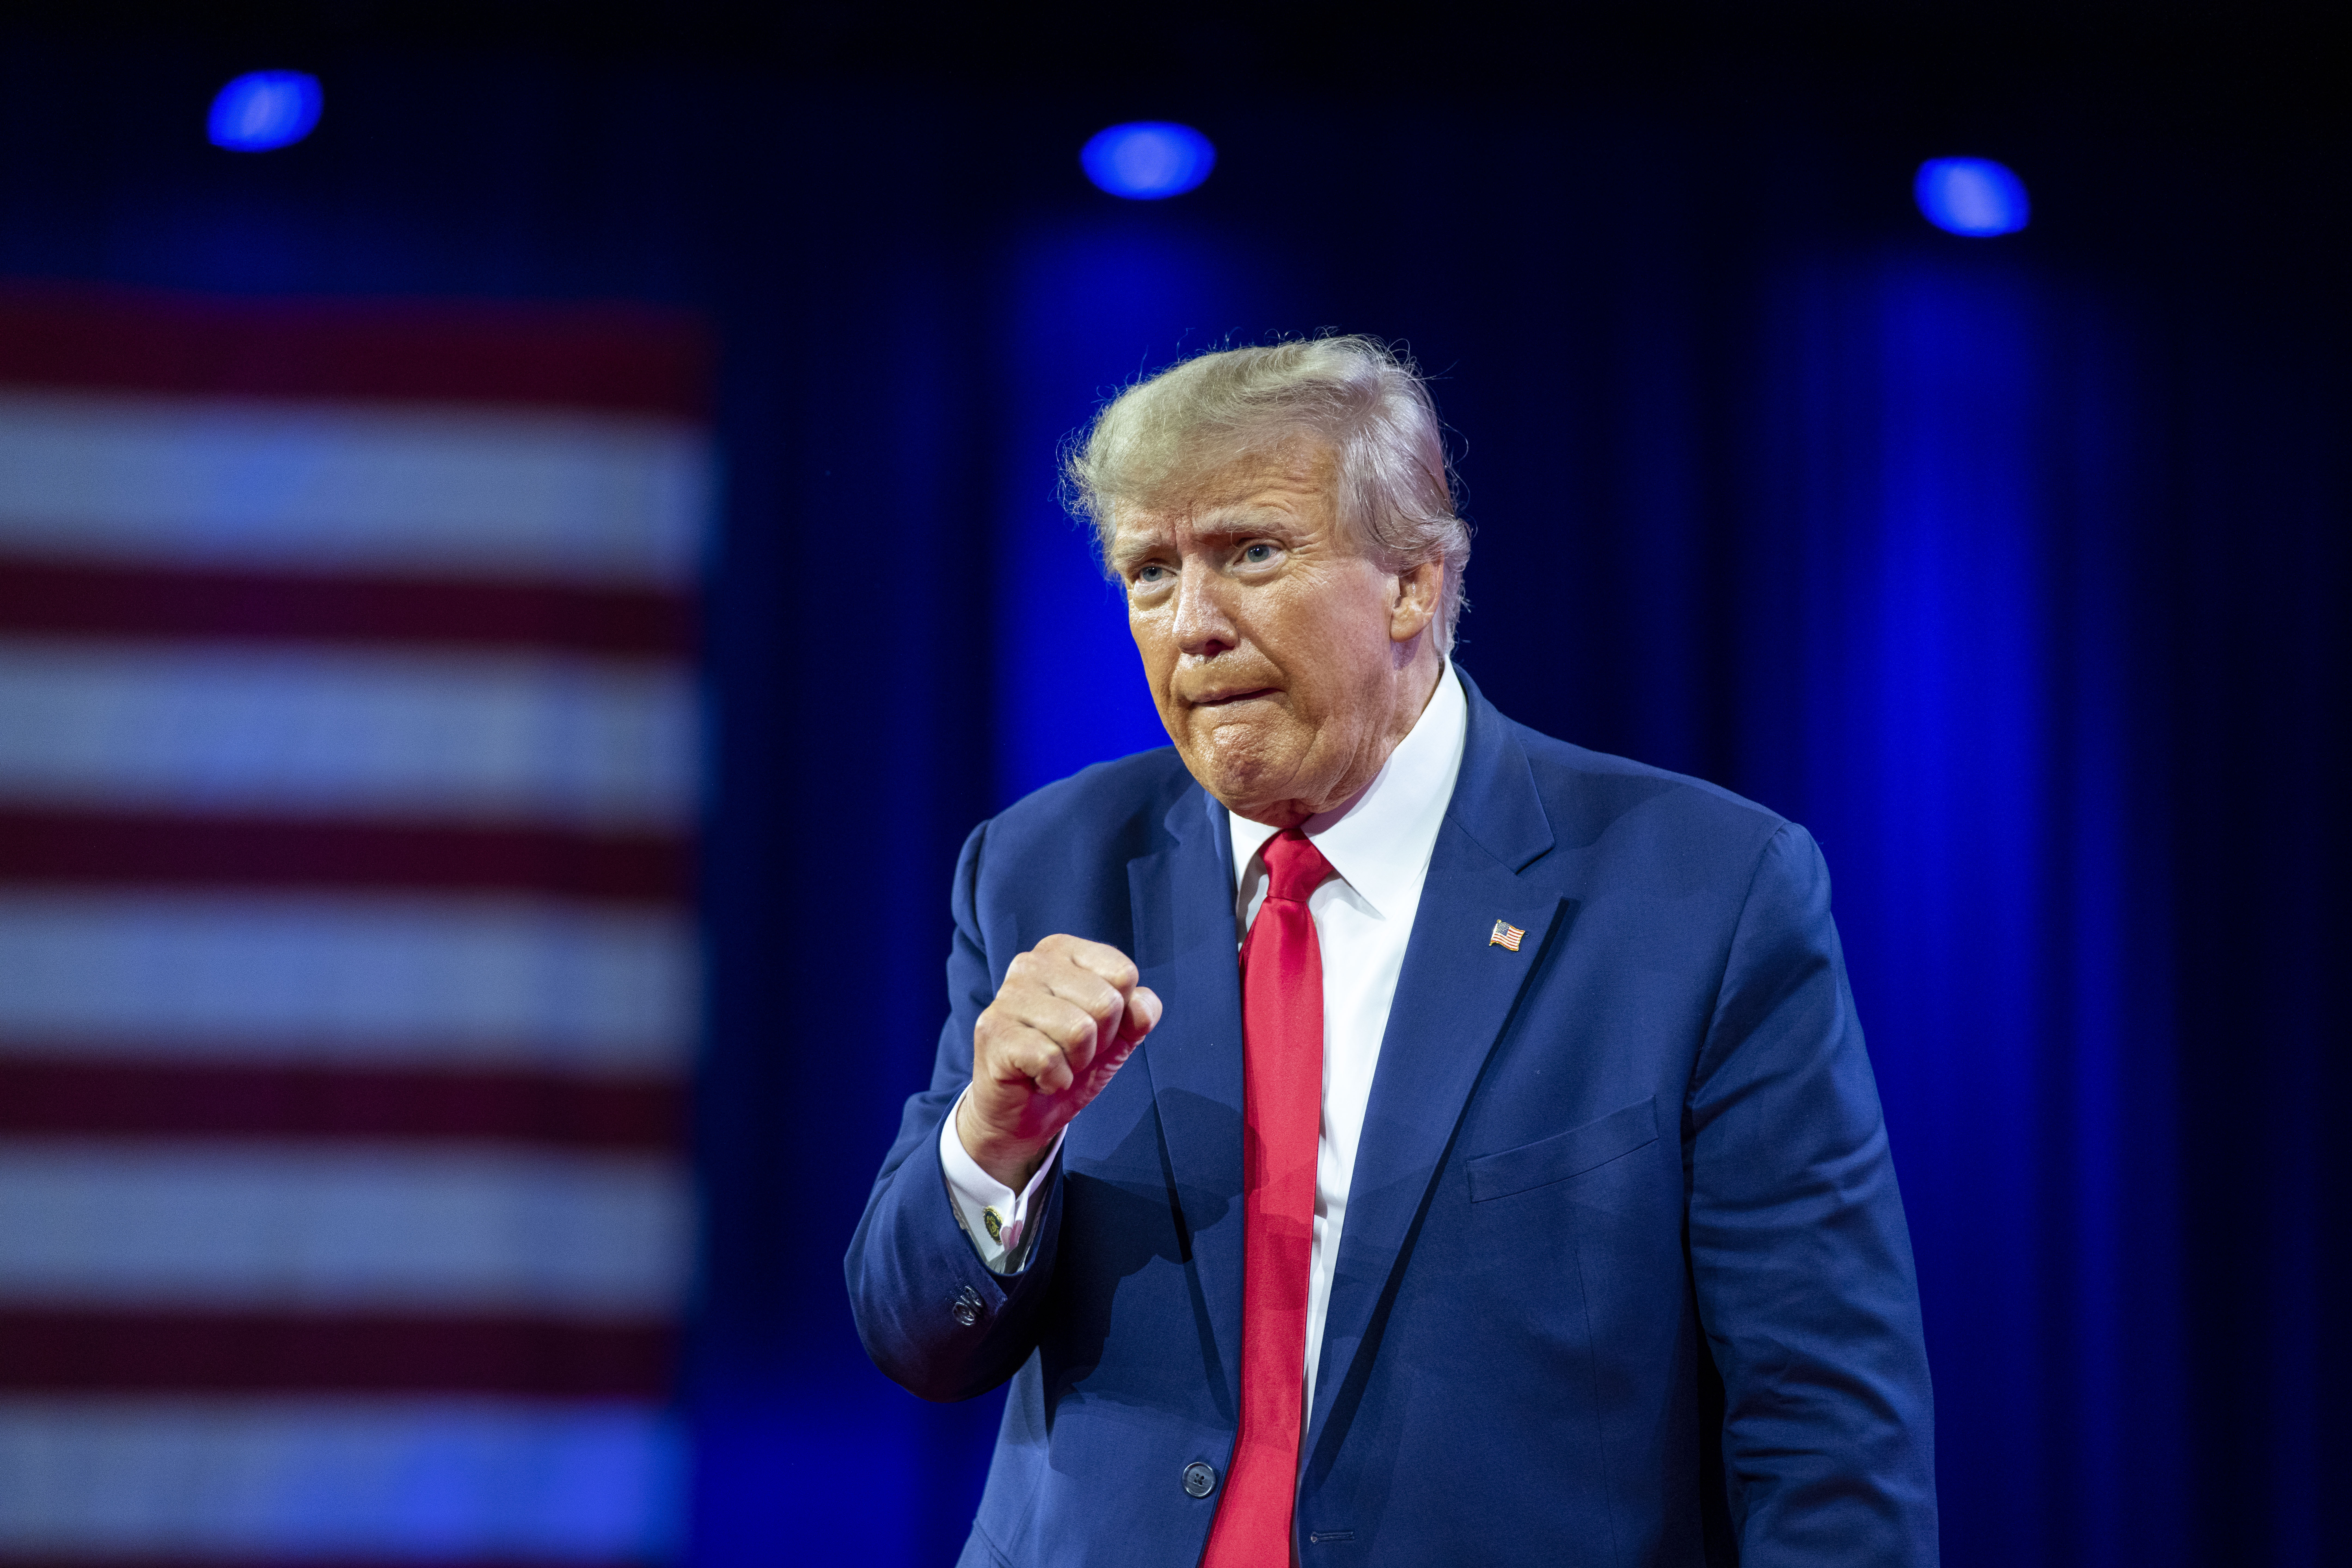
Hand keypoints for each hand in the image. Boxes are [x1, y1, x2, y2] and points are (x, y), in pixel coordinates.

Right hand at [957, 934, 1161, 1188]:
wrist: (1023, 1113)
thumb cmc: (1069, 1063)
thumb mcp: (1117, 1036)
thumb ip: (1140, 1013)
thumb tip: (1142, 1009)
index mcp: (1063, 951)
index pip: (1123, 973)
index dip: (1119, 1015)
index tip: (1094, 1030)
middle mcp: (1031, 963)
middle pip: (1106, 1002)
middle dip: (1099, 1042)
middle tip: (1072, 1052)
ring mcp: (1008, 995)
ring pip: (1079, 1031)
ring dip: (1076, 1062)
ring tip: (1055, 1063)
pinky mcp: (993, 1032)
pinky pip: (1049, 1058)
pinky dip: (1054, 1080)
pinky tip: (1038, 1078)